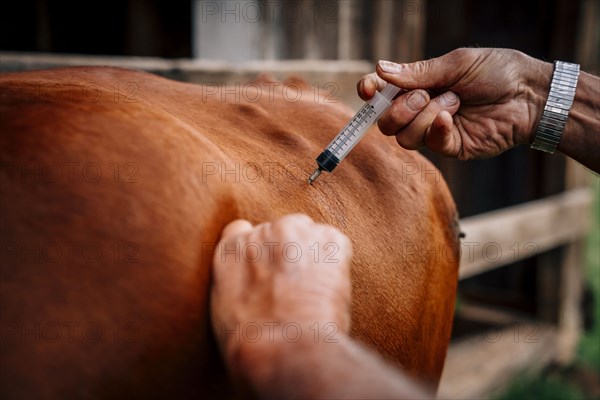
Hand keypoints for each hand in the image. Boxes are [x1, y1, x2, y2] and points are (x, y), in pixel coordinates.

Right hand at [210, 214, 352, 372]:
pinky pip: (337, 246)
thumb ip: (234, 282)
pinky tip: (329, 290)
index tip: (267, 270)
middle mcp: (261, 232)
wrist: (284, 346)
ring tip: (314, 289)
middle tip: (295, 286)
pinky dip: (338, 264)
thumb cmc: (252, 344)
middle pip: (280, 232)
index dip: (259, 253)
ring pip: (310, 236)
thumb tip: (253, 282)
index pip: (241, 231)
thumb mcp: (223, 310)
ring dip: (313, 255)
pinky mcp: (328, 238)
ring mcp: (295, 231)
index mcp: (230, 250)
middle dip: (288, 253)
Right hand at [357, 48, 552, 158]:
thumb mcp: (456, 64)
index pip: (382, 93)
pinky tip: (453, 117)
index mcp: (418, 86)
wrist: (530, 95)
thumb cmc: (497, 72)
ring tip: (454, 102)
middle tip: (425, 94)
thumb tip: (380, 69)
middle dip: (399, 109)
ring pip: (403, 137)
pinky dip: (437, 129)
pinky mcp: (450, 147)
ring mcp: (434, 131)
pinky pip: (429, 145)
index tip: (368, 89)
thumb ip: (418, 72)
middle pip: (385, 122)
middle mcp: (420, 110)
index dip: (370, 92)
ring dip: (425, 117)